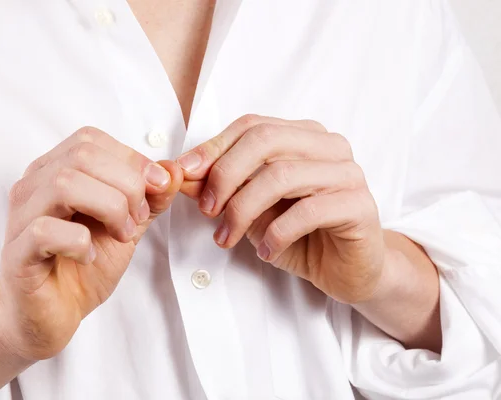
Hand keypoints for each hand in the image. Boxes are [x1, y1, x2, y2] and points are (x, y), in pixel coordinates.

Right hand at [0, 127, 182, 359]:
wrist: (52, 316)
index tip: (155, 190)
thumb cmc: (83, 267)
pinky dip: (79, 243)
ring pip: (64, 184)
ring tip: (119, 236)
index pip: (91, 139)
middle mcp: (33, 187)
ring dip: (108, 209)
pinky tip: (88, 257)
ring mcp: (20, 219)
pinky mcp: (16, 254)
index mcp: (55, 172)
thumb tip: (174, 170)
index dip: (131, 160)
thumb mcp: (127, 226)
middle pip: (82, 155)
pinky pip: (46, 231)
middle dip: (126, 185)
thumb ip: (149, 197)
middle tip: (135, 220)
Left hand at [178, 115, 385, 304]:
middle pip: (265, 141)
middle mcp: (329, 146)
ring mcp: (347, 173)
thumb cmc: (299, 235)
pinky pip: (308, 211)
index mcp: (303, 136)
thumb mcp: (251, 209)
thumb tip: (181, 172)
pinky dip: (276, 234)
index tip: (184, 174)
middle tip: (207, 210)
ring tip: (227, 237)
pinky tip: (266, 251)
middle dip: (225, 175)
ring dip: (243, 209)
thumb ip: (221, 187)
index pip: (252, 126)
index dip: (213, 147)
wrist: (347, 270)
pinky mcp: (359, 205)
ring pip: (282, 175)